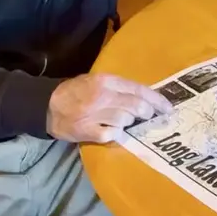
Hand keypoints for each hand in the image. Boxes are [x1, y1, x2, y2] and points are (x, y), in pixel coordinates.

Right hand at [46, 72, 171, 142]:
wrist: (48, 106)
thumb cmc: (76, 92)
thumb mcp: (97, 80)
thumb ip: (119, 87)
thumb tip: (145, 97)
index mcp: (106, 81)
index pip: (139, 90)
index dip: (157, 100)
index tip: (168, 108)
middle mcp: (103, 96)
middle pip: (137, 107)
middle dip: (147, 113)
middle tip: (148, 116)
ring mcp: (95, 115)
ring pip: (126, 121)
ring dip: (129, 123)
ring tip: (123, 120)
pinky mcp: (88, 131)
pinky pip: (112, 135)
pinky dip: (115, 134)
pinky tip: (111, 130)